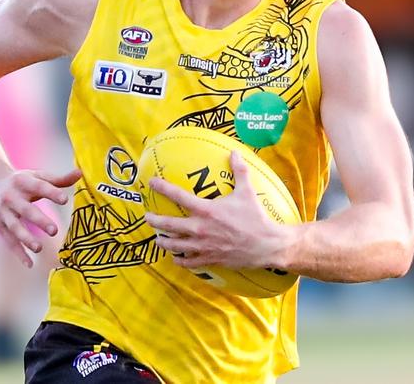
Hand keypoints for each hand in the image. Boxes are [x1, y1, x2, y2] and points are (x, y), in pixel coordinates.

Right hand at [0, 168, 80, 267]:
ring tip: (39, 248)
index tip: (65, 199)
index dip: (52, 192)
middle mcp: (11, 197)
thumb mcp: (38, 176)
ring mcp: (3, 212)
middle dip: (39, 220)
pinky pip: (8, 240)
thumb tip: (80, 173)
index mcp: (23, 182)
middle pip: (25, 210)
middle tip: (54, 231)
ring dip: (25, 238)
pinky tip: (29, 263)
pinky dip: (18, 253)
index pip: (39, 187)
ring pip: (14, 227)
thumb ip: (59, 179)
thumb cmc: (23, 181)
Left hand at [145, 151, 288, 270]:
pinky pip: (188, 262)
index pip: (178, 196)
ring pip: (174, 246)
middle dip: (154, 220)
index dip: (162, 188)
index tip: (151, 183)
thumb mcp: (247, 191)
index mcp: (207, 210)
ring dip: (163, 242)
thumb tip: (234, 152)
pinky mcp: (209, 259)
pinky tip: (176, 257)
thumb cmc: (255, 217)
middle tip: (147, 217)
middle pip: (168, 225)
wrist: (266, 245)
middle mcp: (200, 229)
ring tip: (158, 238)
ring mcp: (203, 246)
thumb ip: (239, 170)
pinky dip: (179, 260)